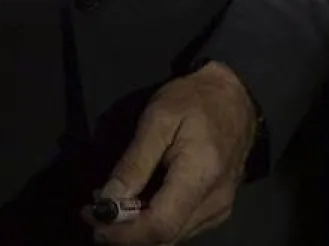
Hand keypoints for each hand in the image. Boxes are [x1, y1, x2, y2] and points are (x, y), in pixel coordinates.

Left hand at [86, 62, 257, 243]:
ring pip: (173, 237)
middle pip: (165, 238)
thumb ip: (134, 163)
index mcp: (200, 177)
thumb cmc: (193, 100)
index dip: (123, 233)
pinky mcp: (218, 209)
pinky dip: (155, 222)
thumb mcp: (157, 119)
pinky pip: (182, 227)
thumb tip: (108, 200)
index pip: (159, 226)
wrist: (234, 96)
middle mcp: (215, 203)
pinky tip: (137, 204)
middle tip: (93, 213)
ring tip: (111, 206)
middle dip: (125, 234)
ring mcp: (220, 209)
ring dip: (138, 230)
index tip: (93, 221)